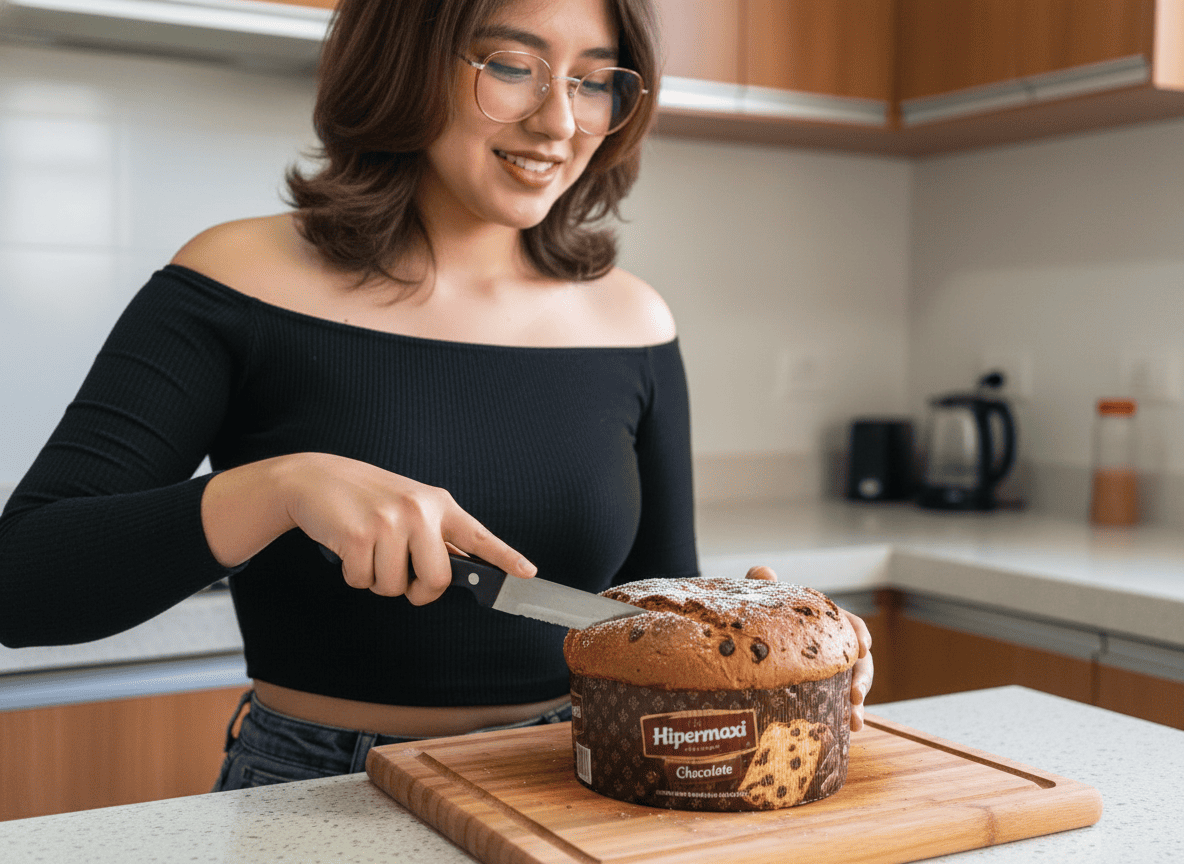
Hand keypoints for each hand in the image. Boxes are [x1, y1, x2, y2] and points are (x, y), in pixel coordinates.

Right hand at [202, 452, 535, 604]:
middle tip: (402, 574)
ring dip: (377, 579)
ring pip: (395, 588)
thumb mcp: (410, 505)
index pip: (478, 536)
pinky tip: (348, 547)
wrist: (315, 478)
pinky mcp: (357, 536)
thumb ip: (435, 535)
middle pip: (435, 581)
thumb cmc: (367, 497)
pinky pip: (363, 582)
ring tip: (368, 548)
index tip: (528, 573)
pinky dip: (352, 575)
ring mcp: (389, 522)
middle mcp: (419, 511)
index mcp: (438, 504)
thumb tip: (458, 573)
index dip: (505, 558)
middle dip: (417, 591)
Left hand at [745, 566, 873, 731]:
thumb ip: (764, 586)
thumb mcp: (765, 603)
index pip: (849, 624)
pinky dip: (845, 716)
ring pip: (852, 687)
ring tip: (855, 721)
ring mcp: (830, 674)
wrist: (751, 648)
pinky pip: (838, 704)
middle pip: (858, 661)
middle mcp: (834, 649)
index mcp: (826, 623)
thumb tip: (763, 572)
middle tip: (855, 695)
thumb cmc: (764, 620)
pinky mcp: (822, 693)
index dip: (859, 633)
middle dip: (862, 678)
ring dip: (858, 704)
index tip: (864, 645)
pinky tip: (848, 730)